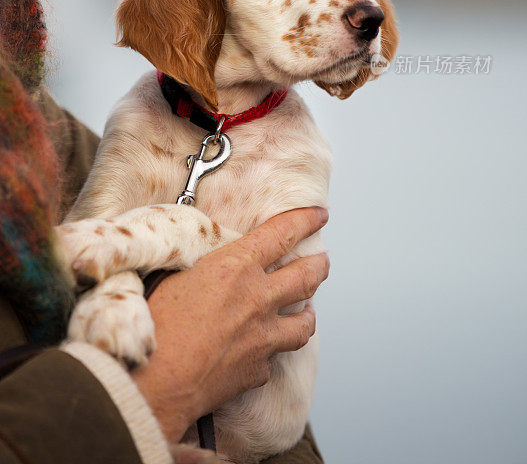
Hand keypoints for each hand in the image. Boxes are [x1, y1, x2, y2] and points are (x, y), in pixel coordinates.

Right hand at [132, 206, 328, 445]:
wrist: (155, 382)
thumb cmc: (155, 324)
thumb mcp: (172, 274)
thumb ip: (200, 263)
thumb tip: (203, 257)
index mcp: (236, 266)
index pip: (282, 233)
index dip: (305, 220)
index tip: (319, 214)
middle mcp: (258, 299)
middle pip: (306, 276)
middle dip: (319, 264)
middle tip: (323, 259)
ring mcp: (263, 337)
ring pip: (304, 323)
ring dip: (309, 313)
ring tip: (308, 310)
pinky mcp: (257, 370)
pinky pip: (273, 358)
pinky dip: (271, 352)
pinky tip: (264, 352)